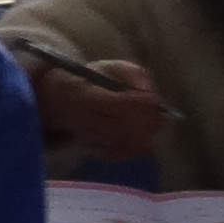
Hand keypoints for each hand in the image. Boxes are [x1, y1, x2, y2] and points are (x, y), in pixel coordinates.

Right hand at [32, 55, 168, 159]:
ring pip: (118, 142)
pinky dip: (135, 148)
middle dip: (143, 122)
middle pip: (116, 127)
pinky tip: (144, 137)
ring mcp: (86, 136)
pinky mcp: (93, 149)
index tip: (154, 99)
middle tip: (159, 114)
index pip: (111, 102)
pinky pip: (117, 154)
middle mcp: (81, 117)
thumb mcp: (114, 68)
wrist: (64, 98)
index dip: (136, 103)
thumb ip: (134, 75)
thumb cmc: (95, 80)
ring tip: (156, 124)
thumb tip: (150, 93)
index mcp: (82, 92)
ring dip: (142, 135)